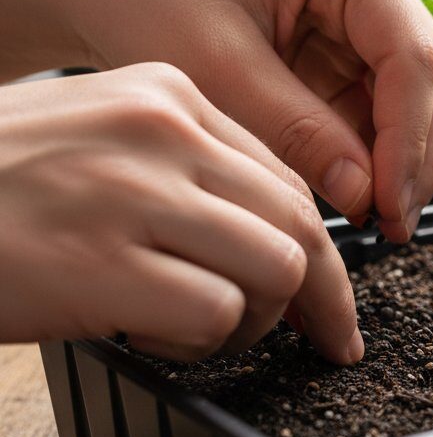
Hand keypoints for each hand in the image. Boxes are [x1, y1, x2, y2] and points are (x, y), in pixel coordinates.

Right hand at [0, 65, 361, 362]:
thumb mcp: (102, 141)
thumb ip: (191, 173)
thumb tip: (282, 241)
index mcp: (168, 94)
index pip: (287, 176)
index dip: (320, 246)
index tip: (327, 291)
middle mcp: (161, 131)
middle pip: (300, 223)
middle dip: (322, 295)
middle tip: (323, 338)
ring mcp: (132, 193)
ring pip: (277, 268)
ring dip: (260, 320)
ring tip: (211, 331)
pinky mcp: (101, 262)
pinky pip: (217, 312)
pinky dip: (205, 341)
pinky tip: (160, 335)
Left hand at [52, 0, 432, 242]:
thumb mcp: (218, 69)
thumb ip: (298, 131)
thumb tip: (366, 194)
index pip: (410, 55)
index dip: (408, 138)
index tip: (389, 204)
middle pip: (427, 79)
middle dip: (413, 156)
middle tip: (392, 224)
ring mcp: (366, 13)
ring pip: (414, 101)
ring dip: (400, 162)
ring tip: (375, 219)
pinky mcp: (350, 49)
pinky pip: (381, 111)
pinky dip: (375, 157)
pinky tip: (358, 195)